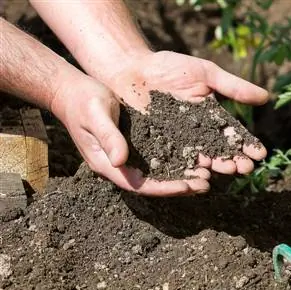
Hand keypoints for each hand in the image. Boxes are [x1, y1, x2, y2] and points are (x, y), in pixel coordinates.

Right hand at [50, 73, 209, 195]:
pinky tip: (196, 158)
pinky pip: (159, 158)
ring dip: (182, 176)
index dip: (164, 187)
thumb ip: (108, 136)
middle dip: (179, 186)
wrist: (74, 91)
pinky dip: (177, 160)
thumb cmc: (83, 101)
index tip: (186, 186)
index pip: (139, 184)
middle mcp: (119, 165)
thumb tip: (120, 161)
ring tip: (207, 175)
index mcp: (107, 164)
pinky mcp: (135, 146)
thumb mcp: (95, 115)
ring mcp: (127, 157)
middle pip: (153, 184)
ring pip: (158, 173)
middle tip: (206, 184)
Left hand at [107, 50, 268, 175]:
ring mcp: (177, 142)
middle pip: (219, 151)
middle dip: (233, 160)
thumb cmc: (170, 67)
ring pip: (199, 158)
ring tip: (225, 171)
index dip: (246, 145)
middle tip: (245, 168)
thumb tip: (267, 98)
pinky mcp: (157, 147)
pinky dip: (185, 168)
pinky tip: (197, 174)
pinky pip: (172, 160)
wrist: (131, 68)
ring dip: (214, 167)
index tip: (260, 154)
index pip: (233, 135)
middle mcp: (197, 134)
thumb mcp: (206, 73)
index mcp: (212, 118)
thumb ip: (234, 86)